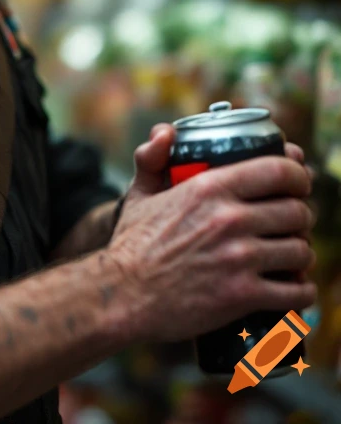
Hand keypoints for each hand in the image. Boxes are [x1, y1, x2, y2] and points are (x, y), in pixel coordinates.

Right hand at [107, 130, 316, 342]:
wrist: (124, 294)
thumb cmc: (133, 244)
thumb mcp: (140, 193)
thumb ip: (152, 157)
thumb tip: (166, 132)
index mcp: (209, 188)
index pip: (278, 171)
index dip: (298, 175)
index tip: (298, 183)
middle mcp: (229, 219)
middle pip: (296, 211)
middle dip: (300, 217)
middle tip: (292, 223)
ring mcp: (239, 258)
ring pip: (300, 250)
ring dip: (301, 253)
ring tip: (291, 255)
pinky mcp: (243, 295)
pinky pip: (294, 291)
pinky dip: (302, 290)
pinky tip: (296, 286)